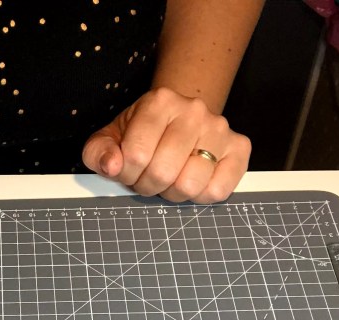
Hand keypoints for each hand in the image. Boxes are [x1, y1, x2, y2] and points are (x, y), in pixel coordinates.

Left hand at [82, 87, 250, 203]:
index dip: (126, 174)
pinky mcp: (239, 148)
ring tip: (169, 178)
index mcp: (160, 102)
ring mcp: (220, 128)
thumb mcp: (109, 138)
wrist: (176, 118)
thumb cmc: (140, 134)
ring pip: (190, 185)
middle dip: (148, 185)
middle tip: (148, 176)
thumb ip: (98, 152)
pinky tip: (191, 180)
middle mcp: (194, 110)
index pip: (136, 157)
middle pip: (163, 173)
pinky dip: (199, 196)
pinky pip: (217, 191)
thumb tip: (112, 166)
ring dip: (173, 193)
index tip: (127, 170)